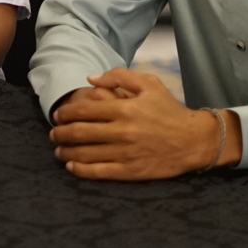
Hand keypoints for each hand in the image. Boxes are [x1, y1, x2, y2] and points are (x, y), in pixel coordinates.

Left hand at [49, 67, 236, 179]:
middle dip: (60, 133)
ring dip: (67, 152)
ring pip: (86, 154)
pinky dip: (81, 170)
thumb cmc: (170, 110)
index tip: (57, 115)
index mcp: (125, 108)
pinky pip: (100, 172)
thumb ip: (118, 76)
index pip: (83, 110)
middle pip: (80, 133)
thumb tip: (90, 78)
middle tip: (53, 134)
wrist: (194, 140)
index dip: (64, 114)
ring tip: (59, 150)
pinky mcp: (131, 171)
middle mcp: (123, 131)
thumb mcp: (148, 83)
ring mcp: (126, 153)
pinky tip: (72, 166)